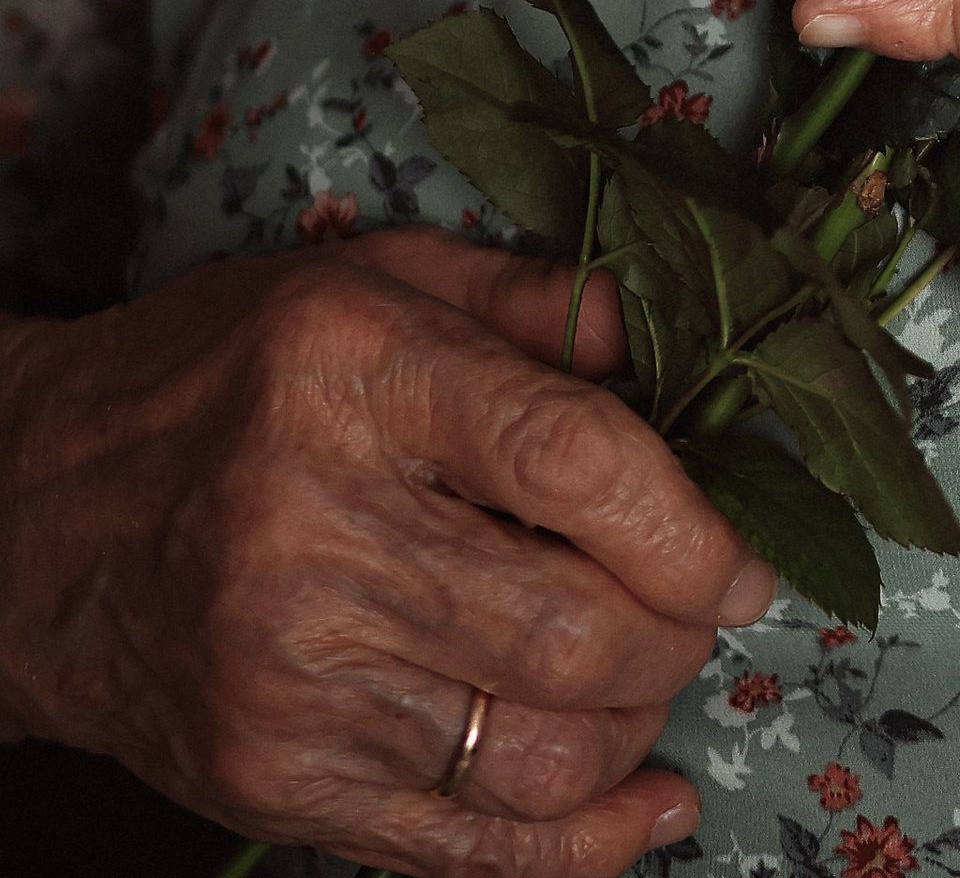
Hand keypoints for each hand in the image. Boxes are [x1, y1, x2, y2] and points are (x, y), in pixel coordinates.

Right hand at [0, 228, 774, 874]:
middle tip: (702, 599)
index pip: (572, 462)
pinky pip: (464, 846)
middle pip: (573, 629)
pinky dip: (583, 842)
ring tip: (641, 666)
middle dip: (682, 629)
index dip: (693, 521)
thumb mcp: (368, 282)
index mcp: (351, 377)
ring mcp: (288, 677)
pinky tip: (642, 801)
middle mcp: (313, 532)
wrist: (31, 515)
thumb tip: (668, 346)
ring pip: (539, 751)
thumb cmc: (217, 378)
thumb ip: (532, 303)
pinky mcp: (272, 780)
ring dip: (638, 721)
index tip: (745, 546)